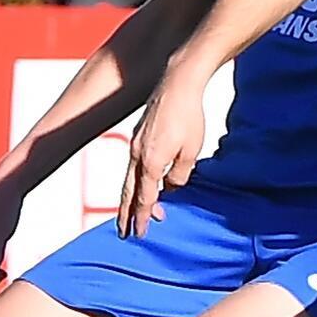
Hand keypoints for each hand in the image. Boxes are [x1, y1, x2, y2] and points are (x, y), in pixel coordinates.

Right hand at [118, 70, 206, 237]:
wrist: (178, 83)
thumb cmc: (189, 116)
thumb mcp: (191, 151)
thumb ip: (180, 175)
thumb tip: (171, 188)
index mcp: (151, 162)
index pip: (145, 198)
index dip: (143, 217)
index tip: (141, 233)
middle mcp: (137, 155)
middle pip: (129, 192)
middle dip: (126, 214)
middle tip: (124, 233)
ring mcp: (135, 144)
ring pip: (128, 179)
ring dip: (128, 199)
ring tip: (127, 214)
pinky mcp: (138, 135)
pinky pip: (132, 165)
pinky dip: (133, 181)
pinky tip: (139, 184)